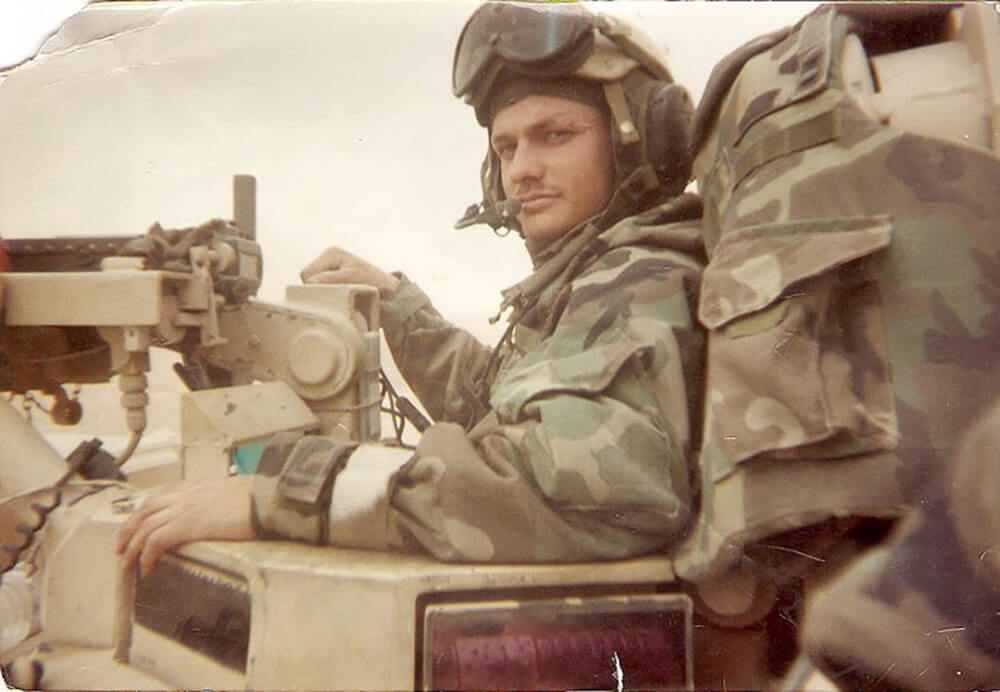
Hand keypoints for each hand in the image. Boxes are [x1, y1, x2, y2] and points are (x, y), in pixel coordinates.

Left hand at [116, 476, 255, 575]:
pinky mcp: (188, 525)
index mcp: (196, 486)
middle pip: (145, 510)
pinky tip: (147, 568)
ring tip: (127, 563)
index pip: (160, 496)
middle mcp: (185, 495)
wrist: (266, 498)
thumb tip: (220, 513)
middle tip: (121, 547)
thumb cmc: (258, 498)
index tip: (136, 524)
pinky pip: (156, 541)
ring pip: (145, 527)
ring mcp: (185, 508)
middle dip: (128, 529)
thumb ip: (219, 502)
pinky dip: (147, 555)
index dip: (143, 512)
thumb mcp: (234, 494)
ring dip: (132, 546)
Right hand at [300, 246, 398, 297]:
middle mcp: (328, 260)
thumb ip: (329, 279)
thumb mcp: (351, 279)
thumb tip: (309, 282)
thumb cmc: (374, 283)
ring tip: (339, 299)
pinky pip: (321, 293)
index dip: (313, 287)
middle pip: (308, 280)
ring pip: (313, 288)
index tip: (328, 296)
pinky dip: (327, 298)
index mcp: (331, 253)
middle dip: (318, 291)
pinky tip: (339, 301)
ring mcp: (330, 271)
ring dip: (323, 295)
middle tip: (334, 299)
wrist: (391, 294)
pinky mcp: (334, 282)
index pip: (307, 273)